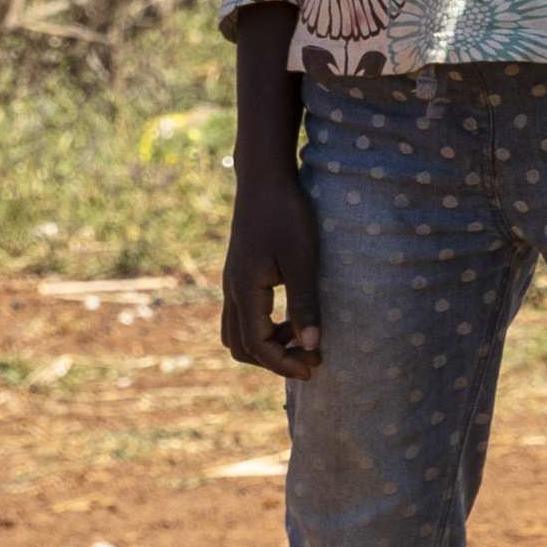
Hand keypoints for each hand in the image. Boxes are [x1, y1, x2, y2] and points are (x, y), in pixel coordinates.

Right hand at [220, 163, 321, 378]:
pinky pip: (243, 316)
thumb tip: (311, 346)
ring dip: (267, 344)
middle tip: (310, 357)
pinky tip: (293, 317)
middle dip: (274, 360)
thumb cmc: (287, 214)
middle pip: (241, 347)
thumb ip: (305, 303)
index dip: (284, 365)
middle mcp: (232, 291)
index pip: (257, 347)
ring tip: (303, 338)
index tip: (314, 367)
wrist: (264, 179)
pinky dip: (264, 328)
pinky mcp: (239, 275)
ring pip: (237, 333)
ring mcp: (232, 283)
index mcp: (244, 291)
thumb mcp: (302, 260)